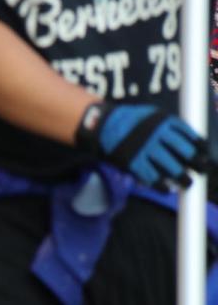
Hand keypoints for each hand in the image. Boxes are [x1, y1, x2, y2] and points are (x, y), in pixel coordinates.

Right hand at [76, 102, 208, 189]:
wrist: (100, 124)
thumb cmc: (130, 122)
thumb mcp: (151, 116)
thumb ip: (169, 126)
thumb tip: (192, 142)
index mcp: (163, 121)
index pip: (189, 136)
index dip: (200, 147)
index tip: (205, 155)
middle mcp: (157, 135)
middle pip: (185, 153)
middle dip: (197, 164)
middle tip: (202, 170)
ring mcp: (145, 149)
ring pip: (172, 168)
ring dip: (183, 178)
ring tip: (186, 183)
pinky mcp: (134, 162)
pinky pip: (153, 178)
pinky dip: (162, 185)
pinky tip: (166, 188)